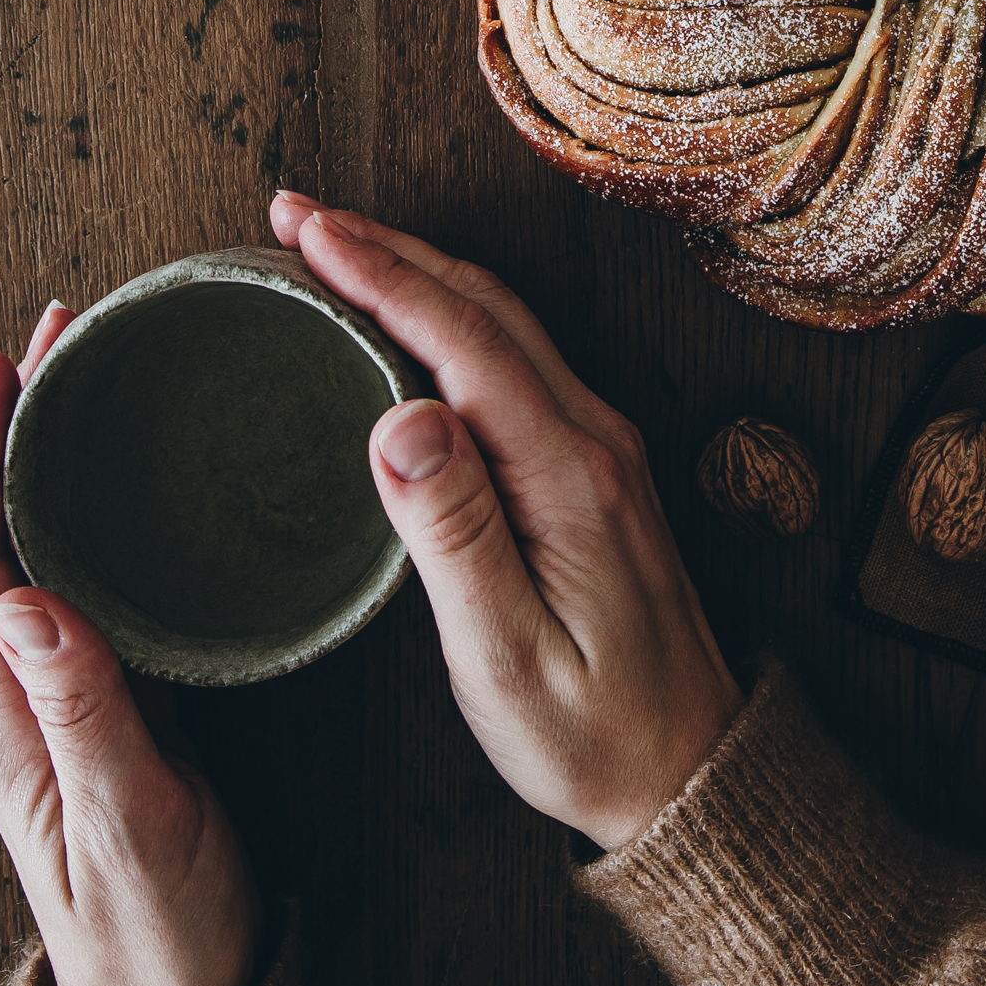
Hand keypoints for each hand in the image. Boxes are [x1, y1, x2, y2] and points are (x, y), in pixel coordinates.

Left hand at [0, 307, 261, 985]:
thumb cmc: (160, 928)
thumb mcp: (130, 821)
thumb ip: (85, 712)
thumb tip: (26, 598)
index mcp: (8, 717)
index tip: (1, 370)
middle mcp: (19, 698)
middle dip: (14, 431)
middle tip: (60, 336)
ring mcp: (61, 703)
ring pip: (41, 553)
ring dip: (54, 462)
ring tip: (91, 381)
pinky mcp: (112, 710)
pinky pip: (89, 586)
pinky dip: (102, 516)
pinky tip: (136, 488)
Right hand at [270, 192, 741, 848]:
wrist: (691, 771)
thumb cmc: (591, 733)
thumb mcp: (507, 657)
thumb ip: (455, 536)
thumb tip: (401, 420)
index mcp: (569, 476)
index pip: (464, 340)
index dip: (381, 273)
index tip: (306, 228)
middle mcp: (594, 442)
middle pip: (485, 308)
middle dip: (387, 248)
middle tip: (294, 214)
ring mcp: (600, 451)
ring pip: (503, 325)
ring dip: (418, 272)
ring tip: (334, 244)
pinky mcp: (593, 471)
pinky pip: (515, 361)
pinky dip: (448, 317)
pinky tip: (407, 321)